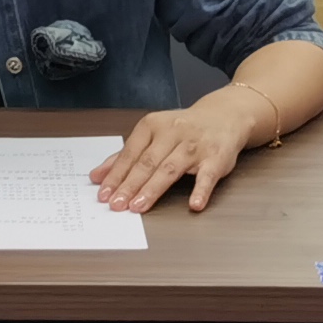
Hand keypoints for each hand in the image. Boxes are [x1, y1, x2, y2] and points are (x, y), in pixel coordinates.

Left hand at [92, 91, 265, 212]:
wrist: (225, 116)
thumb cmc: (183, 129)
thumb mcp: (153, 134)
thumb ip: (126, 155)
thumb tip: (97, 176)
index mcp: (153, 125)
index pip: (130, 153)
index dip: (116, 175)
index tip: (103, 194)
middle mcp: (173, 133)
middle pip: (147, 162)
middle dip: (129, 185)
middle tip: (116, 204)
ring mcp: (195, 145)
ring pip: (170, 168)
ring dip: (153, 189)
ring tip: (138, 207)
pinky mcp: (216, 157)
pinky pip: (208, 175)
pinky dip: (201, 190)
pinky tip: (194, 204)